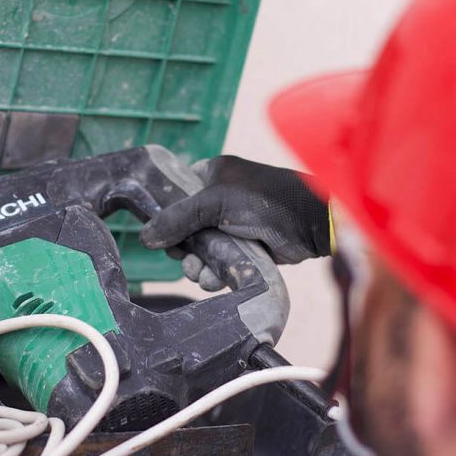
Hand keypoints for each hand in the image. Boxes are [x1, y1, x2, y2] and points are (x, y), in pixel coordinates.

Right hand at [140, 156, 330, 289]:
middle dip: (183, 249)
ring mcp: (235, 224)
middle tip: (184, 259)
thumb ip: (178, 218)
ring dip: (197, 266)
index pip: (177, 193)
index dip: (167, 215)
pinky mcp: (247, 248)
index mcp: (212, 175)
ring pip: (202, 250)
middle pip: (186, 228)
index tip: (164, 233)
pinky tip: (213, 281)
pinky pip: (221, 263)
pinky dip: (214, 274)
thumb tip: (145, 237)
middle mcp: (221, 198)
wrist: (310, 224)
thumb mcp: (214, 203)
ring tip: (200, 274)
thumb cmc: (264, 200)